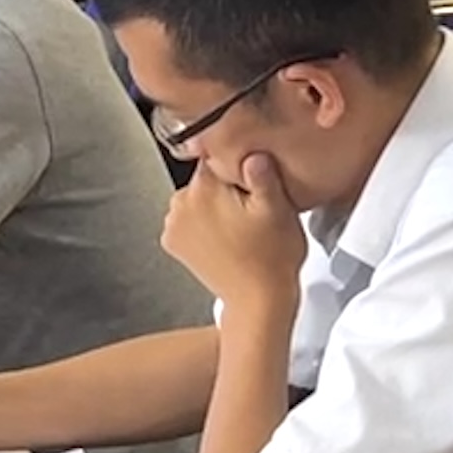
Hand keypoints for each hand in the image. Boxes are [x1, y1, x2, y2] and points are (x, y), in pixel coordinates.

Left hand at [160, 149, 308, 309]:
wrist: (258, 301)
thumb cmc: (272, 258)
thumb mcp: (278, 208)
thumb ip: (262, 173)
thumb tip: (250, 151)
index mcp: (204, 188)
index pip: (215, 154)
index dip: (237, 163)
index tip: (251, 178)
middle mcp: (180, 203)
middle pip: (203, 178)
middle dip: (224, 187)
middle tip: (251, 207)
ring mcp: (173, 225)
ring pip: (195, 200)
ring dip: (213, 207)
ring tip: (240, 226)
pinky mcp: (174, 244)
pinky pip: (188, 222)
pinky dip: (203, 226)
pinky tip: (226, 237)